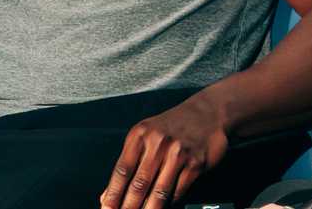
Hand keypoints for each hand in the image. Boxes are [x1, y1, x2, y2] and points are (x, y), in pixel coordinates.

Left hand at [100, 95, 228, 208]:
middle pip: (139, 183)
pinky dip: (169, 203)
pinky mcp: (195, 164)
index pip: (122, 170)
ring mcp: (177, 154)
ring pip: (160, 190)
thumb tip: (109, 191)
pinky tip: (163, 208)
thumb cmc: (170, 126)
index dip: (113, 192)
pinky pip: (179, 190)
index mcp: (139, 136)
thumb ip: (129, 161)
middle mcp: (157, 144)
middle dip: (128, 205)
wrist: (206, 113)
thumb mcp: (144, 136)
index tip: (106, 206)